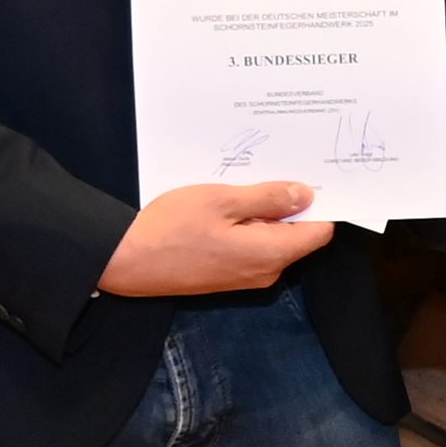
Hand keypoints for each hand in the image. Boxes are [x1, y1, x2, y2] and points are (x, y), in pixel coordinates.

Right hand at [97, 176, 333, 294]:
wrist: (125, 262)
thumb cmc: (171, 228)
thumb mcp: (222, 201)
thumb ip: (268, 198)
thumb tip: (306, 195)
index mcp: (271, 253)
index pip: (319, 231)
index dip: (321, 203)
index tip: (313, 175)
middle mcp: (266, 271)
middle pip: (297, 235)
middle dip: (291, 204)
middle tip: (275, 169)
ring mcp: (246, 277)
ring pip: (272, 239)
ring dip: (265, 213)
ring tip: (245, 183)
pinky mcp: (227, 277)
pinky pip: (251, 247)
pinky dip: (247, 226)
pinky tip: (227, 205)